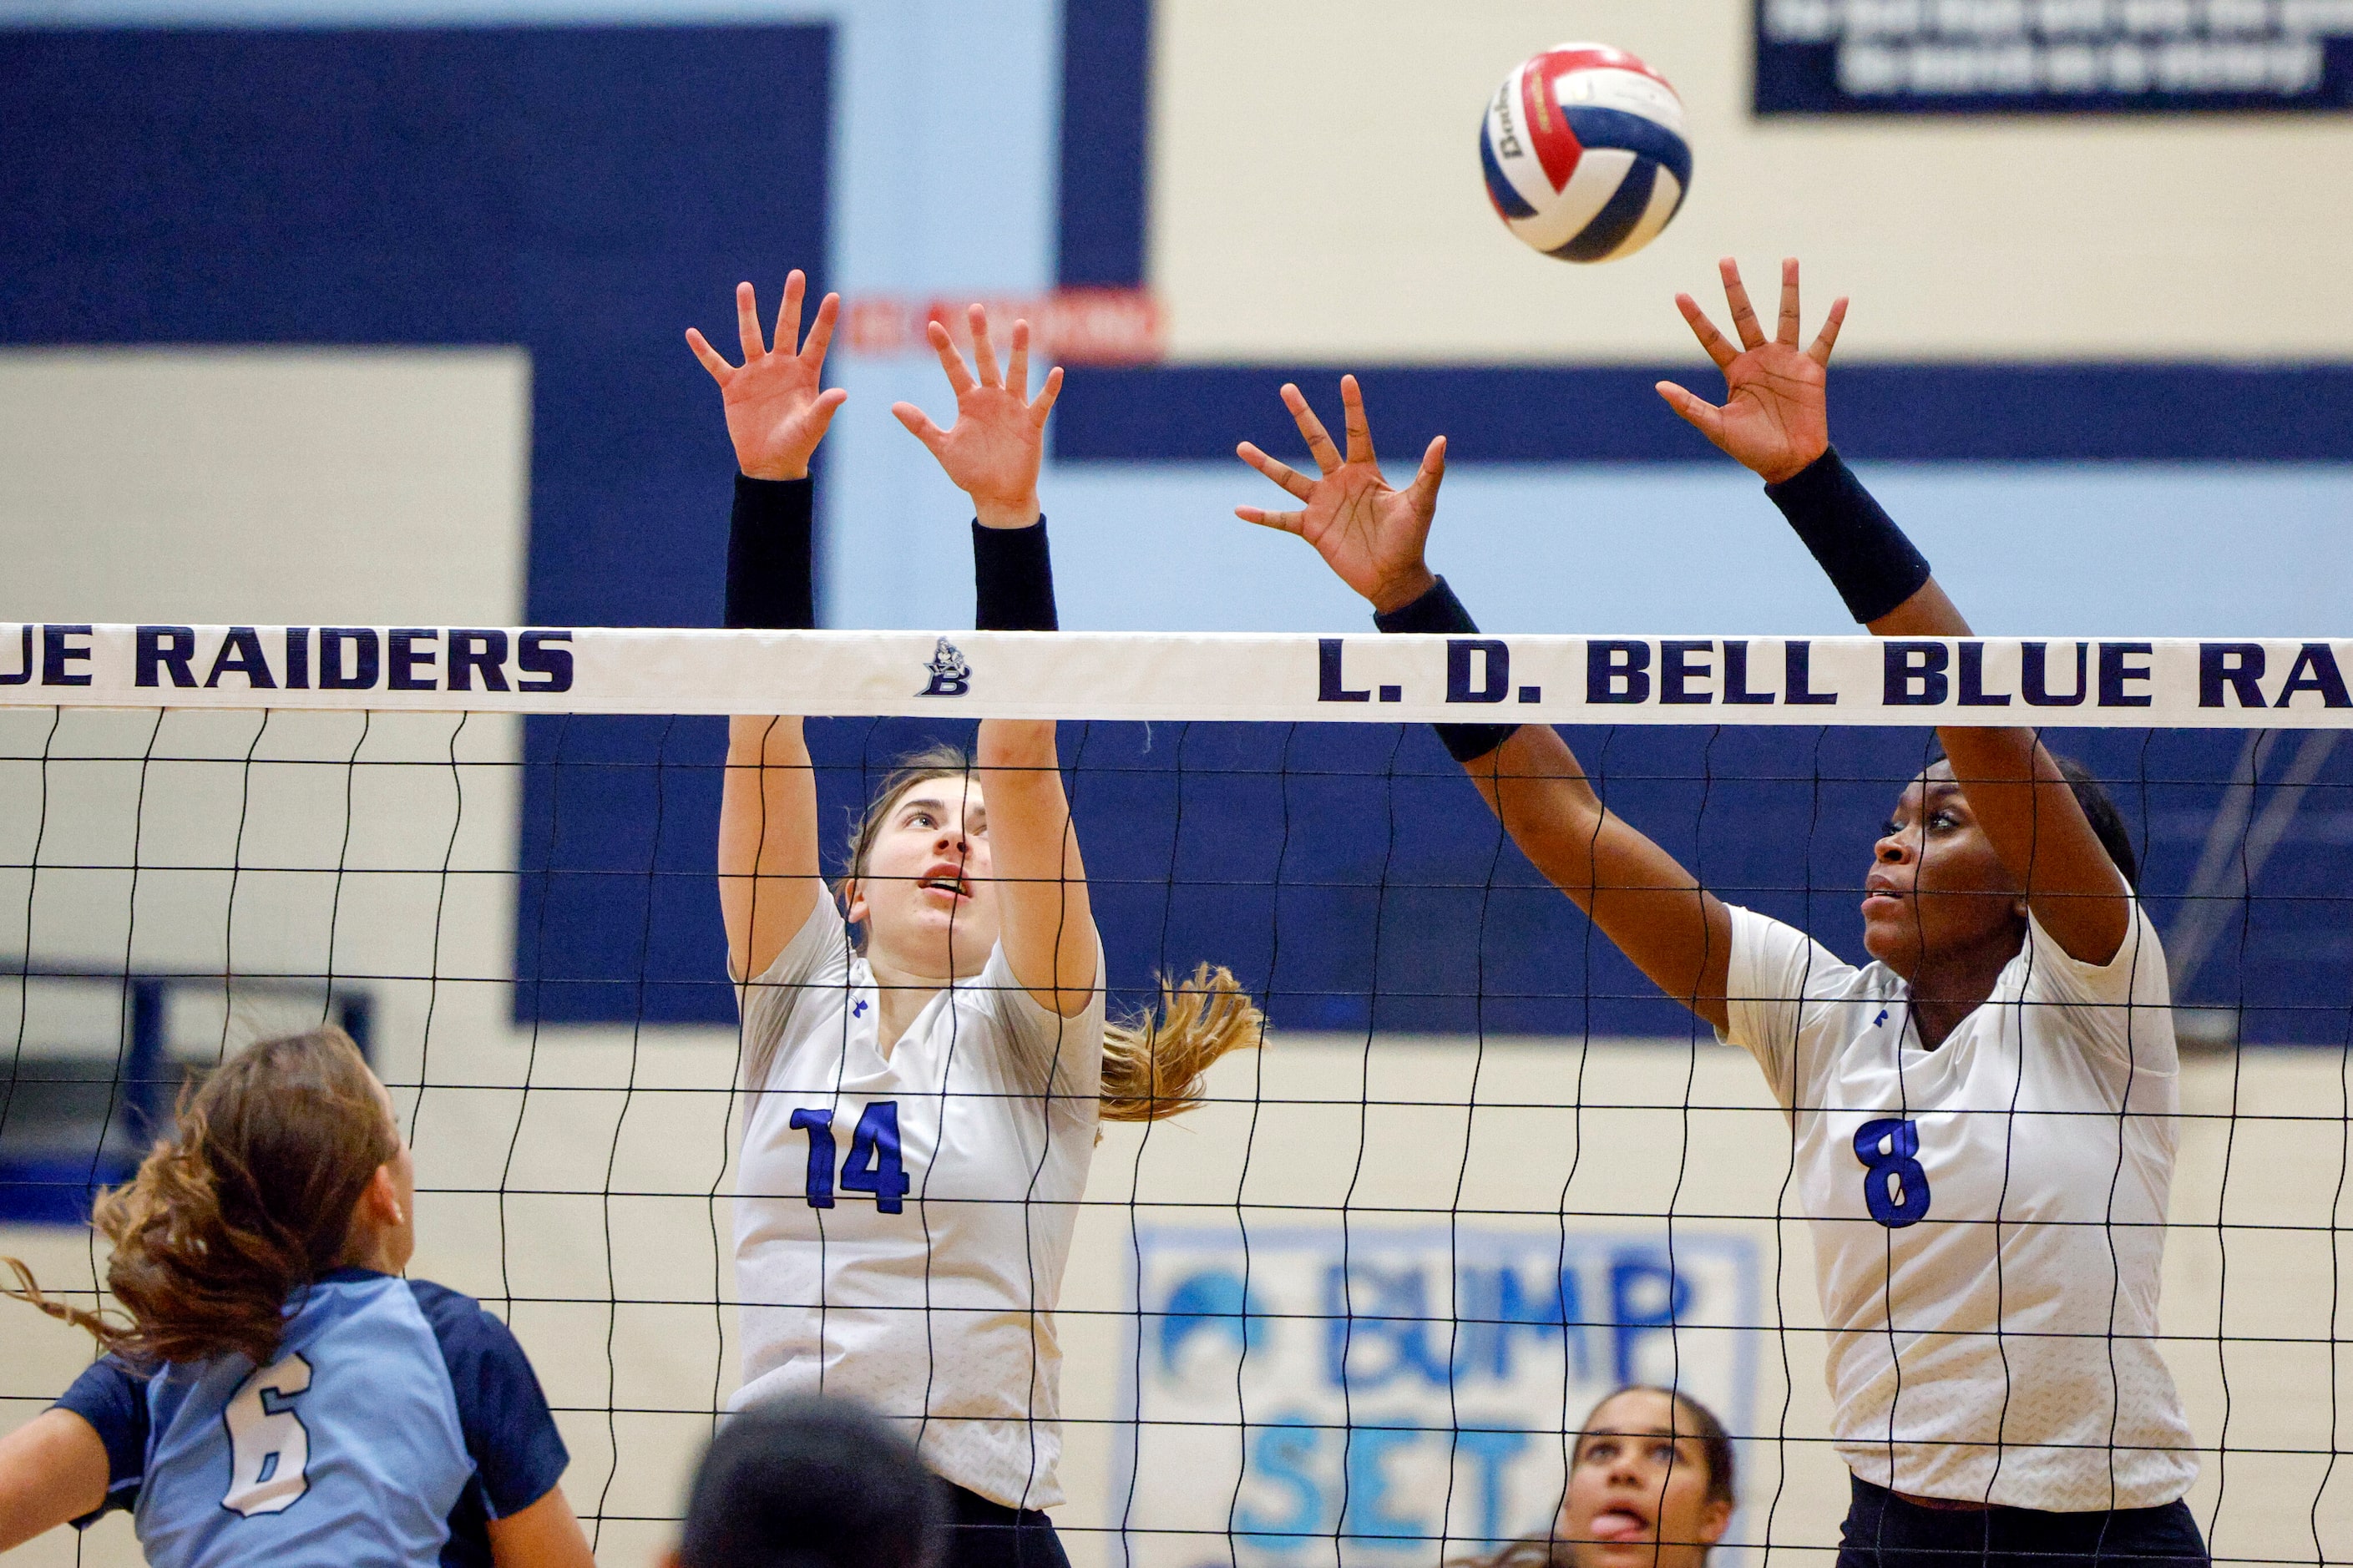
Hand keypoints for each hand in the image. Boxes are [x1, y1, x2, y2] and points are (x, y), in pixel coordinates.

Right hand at [686, 272, 847, 480]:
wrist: (769, 464)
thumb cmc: (796, 445)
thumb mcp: (811, 427)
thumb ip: (824, 409)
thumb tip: (842, 393)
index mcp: (804, 374)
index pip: (816, 342)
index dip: (824, 321)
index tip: (833, 295)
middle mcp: (780, 367)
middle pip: (785, 328)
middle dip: (791, 302)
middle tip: (796, 275)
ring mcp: (756, 374)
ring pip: (751, 336)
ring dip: (748, 313)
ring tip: (745, 287)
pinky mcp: (734, 386)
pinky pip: (716, 364)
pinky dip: (704, 351)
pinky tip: (692, 334)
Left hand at [893, 305, 1062, 528]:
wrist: (998, 496)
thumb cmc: (971, 472)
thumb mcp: (944, 448)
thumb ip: (921, 426)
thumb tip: (894, 405)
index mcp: (969, 402)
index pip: (954, 368)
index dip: (944, 348)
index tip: (932, 325)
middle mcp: (991, 398)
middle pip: (985, 361)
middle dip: (980, 336)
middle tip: (975, 308)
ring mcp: (1012, 409)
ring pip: (1015, 373)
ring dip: (1018, 350)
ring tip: (1019, 324)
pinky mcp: (1031, 424)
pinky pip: (1040, 403)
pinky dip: (1049, 389)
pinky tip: (1056, 372)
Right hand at [1234, 375, 1444, 614]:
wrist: (1393, 577)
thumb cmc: (1410, 539)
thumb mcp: (1421, 503)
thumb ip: (1430, 472)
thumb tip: (1441, 440)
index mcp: (1365, 472)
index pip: (1356, 432)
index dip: (1352, 406)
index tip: (1347, 379)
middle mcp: (1340, 482)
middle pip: (1317, 441)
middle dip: (1302, 415)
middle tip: (1287, 388)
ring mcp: (1322, 504)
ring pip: (1288, 477)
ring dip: (1265, 463)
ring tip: (1241, 447)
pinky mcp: (1311, 529)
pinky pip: (1281, 519)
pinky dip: (1261, 516)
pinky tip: (1239, 510)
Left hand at [1655, 257, 1846, 485]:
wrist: (1789, 463)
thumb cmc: (1751, 448)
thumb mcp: (1716, 426)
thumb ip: (1689, 405)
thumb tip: (1659, 387)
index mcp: (1735, 370)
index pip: (1711, 337)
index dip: (1696, 317)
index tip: (1679, 294)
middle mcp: (1759, 359)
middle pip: (1745, 315)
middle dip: (1734, 289)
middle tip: (1724, 259)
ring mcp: (1786, 361)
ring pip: (1787, 317)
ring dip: (1788, 290)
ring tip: (1789, 260)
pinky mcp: (1812, 370)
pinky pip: (1824, 341)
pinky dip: (1833, 321)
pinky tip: (1840, 299)